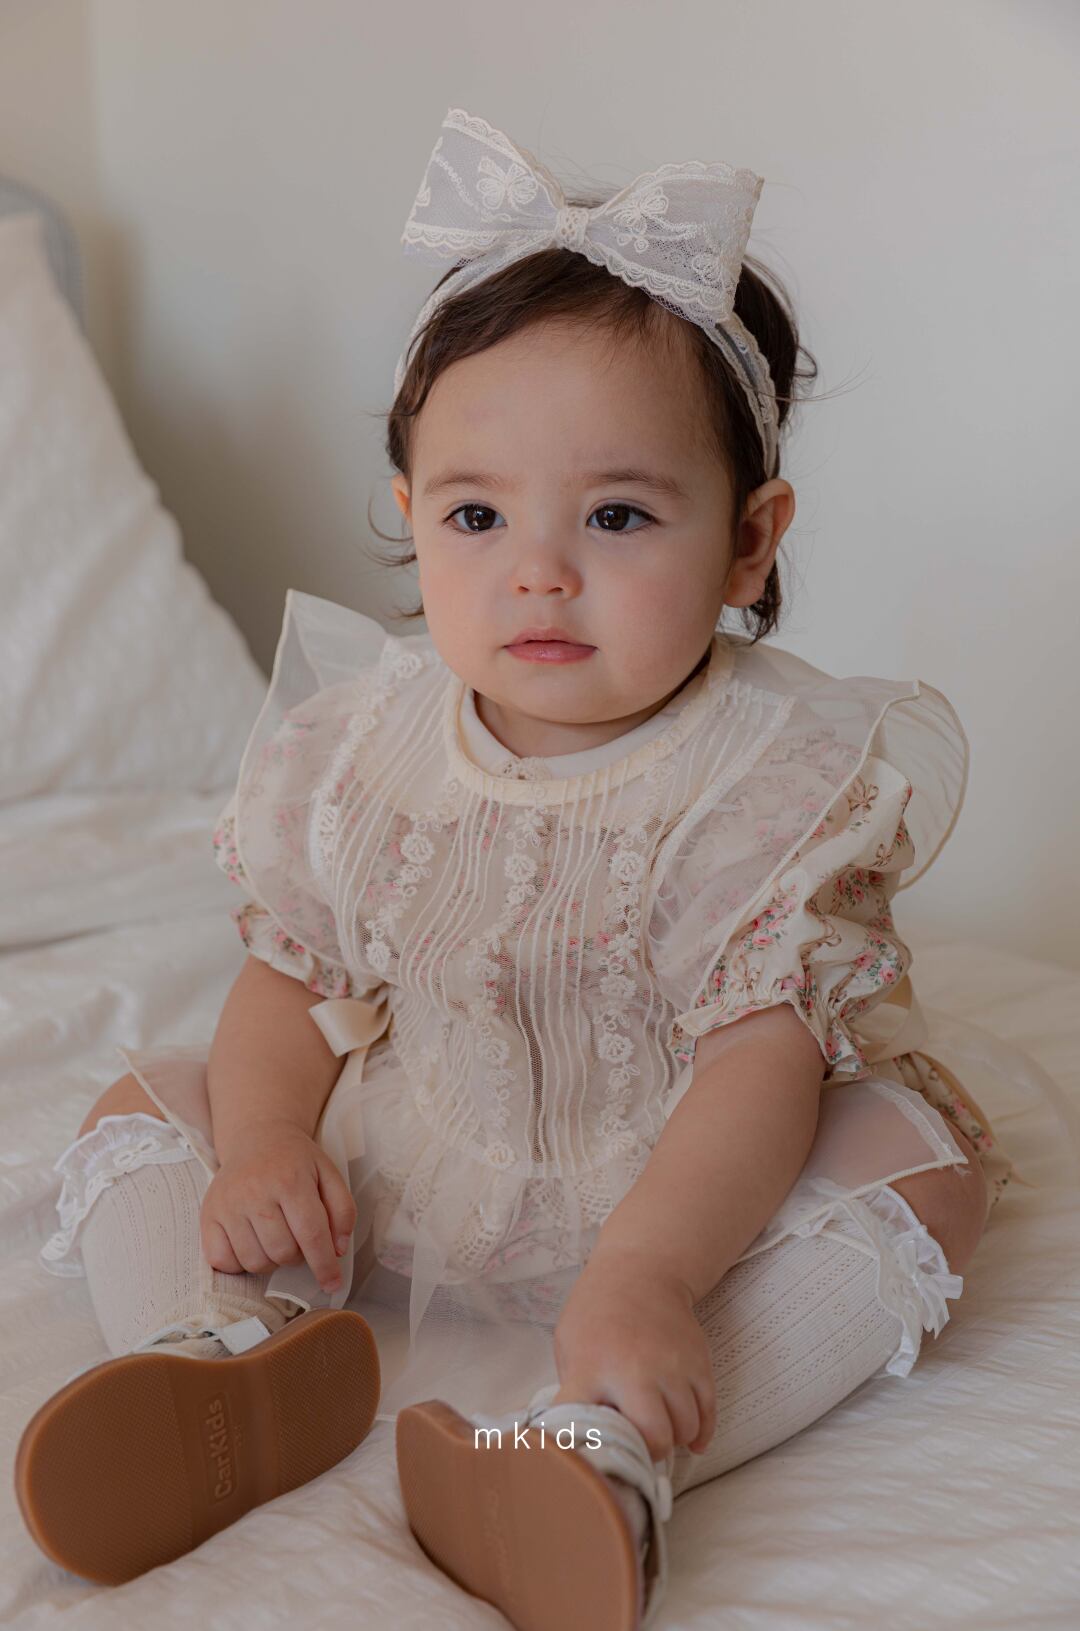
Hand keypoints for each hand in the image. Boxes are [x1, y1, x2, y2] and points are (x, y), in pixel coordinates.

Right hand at [200, 1119, 355, 1294]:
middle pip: (283, 1253)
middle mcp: (256, 1192)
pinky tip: (250, 1243)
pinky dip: (239, 1263)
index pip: (311, 1234)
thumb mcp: (329, 1174)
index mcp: (291, 1180)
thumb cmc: (295, 1161)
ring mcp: (228, 1204)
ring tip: (275, 1238)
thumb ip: (342, 1211)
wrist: (256, 1137)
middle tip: (297, 1239)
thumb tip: (337, 1251)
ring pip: (255, 1262)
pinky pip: (222, 1261)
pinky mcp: (208, 1215)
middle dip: (297, 1257)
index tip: (332, 1283)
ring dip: (270, 1261)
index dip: (325, 1265)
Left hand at [550, 1244, 715, 1461]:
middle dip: (647, 1452)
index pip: (589, 1428)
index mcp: (592, 1369)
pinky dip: (700, 1433)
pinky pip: (708, 1413)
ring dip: (674, 1438)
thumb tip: (576, 1436)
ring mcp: (672, 1367)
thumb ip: (573, 1391)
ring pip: (685, 1429)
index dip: (591, 1451)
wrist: (640, 1272)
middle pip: (654, 1438)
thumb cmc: (596, 1314)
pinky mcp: (699, 1363)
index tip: (593, 1458)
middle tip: (639, 1445)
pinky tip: (690, 1439)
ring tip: (659, 1429)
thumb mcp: (568, 1346)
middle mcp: (635, 1371)